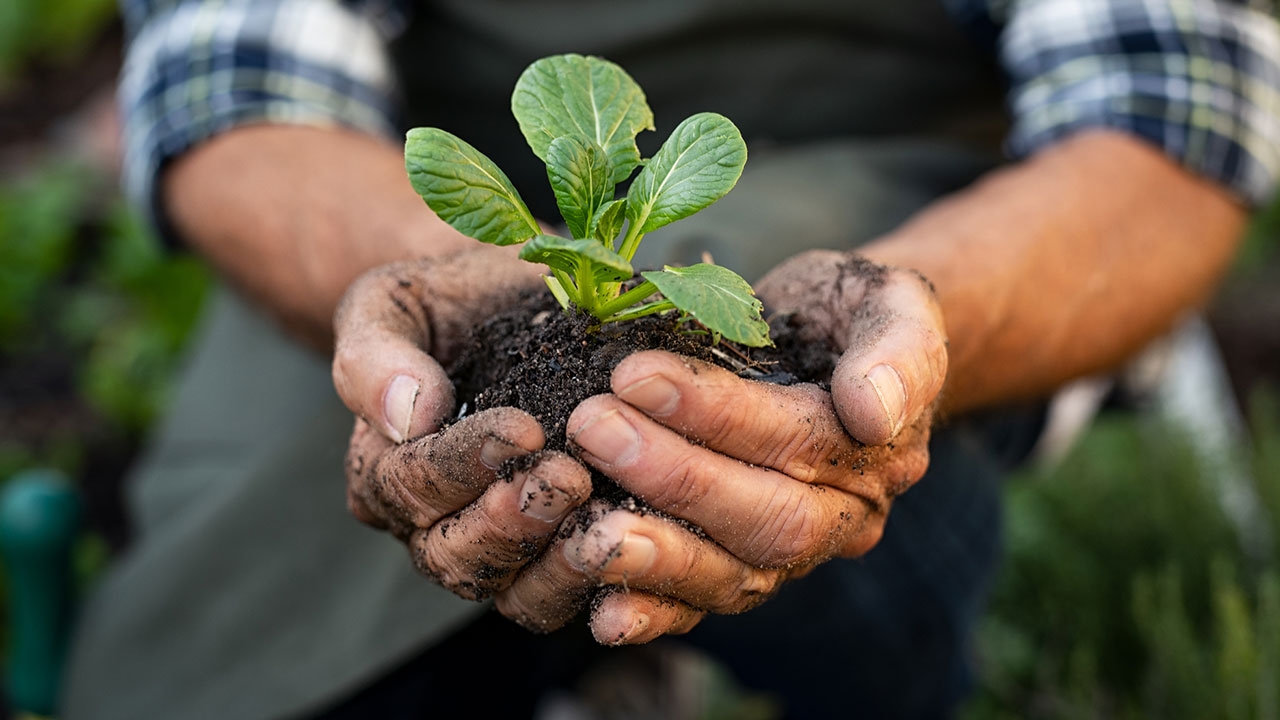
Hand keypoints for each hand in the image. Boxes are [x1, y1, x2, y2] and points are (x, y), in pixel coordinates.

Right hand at [332, 249, 592, 599]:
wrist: (509, 305)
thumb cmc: (447, 302)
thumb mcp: (394, 304)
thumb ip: (378, 355)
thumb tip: (409, 414)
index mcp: (384, 468)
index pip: (411, 484)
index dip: (463, 463)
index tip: (521, 429)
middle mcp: (430, 525)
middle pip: (454, 554)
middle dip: (511, 523)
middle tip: (568, 479)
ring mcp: (496, 551)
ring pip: (513, 592)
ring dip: (558, 564)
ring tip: (604, 520)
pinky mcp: (555, 560)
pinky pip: (570, 595)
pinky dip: (602, 582)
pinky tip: (640, 544)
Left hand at [492, 252, 946, 642]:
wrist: (834, 343)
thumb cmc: (851, 311)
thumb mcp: (891, 300)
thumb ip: (899, 348)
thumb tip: (875, 413)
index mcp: (882, 452)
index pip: (798, 440)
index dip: (715, 412)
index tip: (634, 373)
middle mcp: (846, 517)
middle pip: (767, 520)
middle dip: (674, 479)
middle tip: (592, 427)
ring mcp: (795, 554)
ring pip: (735, 575)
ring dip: (657, 556)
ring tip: (584, 530)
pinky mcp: (745, 568)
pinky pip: (706, 605)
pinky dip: (655, 613)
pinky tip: (603, 614)